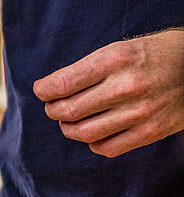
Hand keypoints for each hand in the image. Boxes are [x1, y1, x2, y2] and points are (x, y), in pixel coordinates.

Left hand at [33, 28, 183, 156]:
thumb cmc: (154, 55)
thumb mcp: (120, 49)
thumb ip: (88, 69)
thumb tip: (51, 90)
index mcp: (115, 60)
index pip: (62, 84)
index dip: (44, 91)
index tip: (42, 91)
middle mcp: (126, 86)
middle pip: (68, 111)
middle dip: (53, 110)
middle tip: (53, 107)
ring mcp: (140, 112)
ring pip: (84, 132)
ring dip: (68, 129)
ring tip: (69, 121)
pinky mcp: (151, 131)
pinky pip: (107, 147)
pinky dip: (93, 142)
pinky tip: (94, 132)